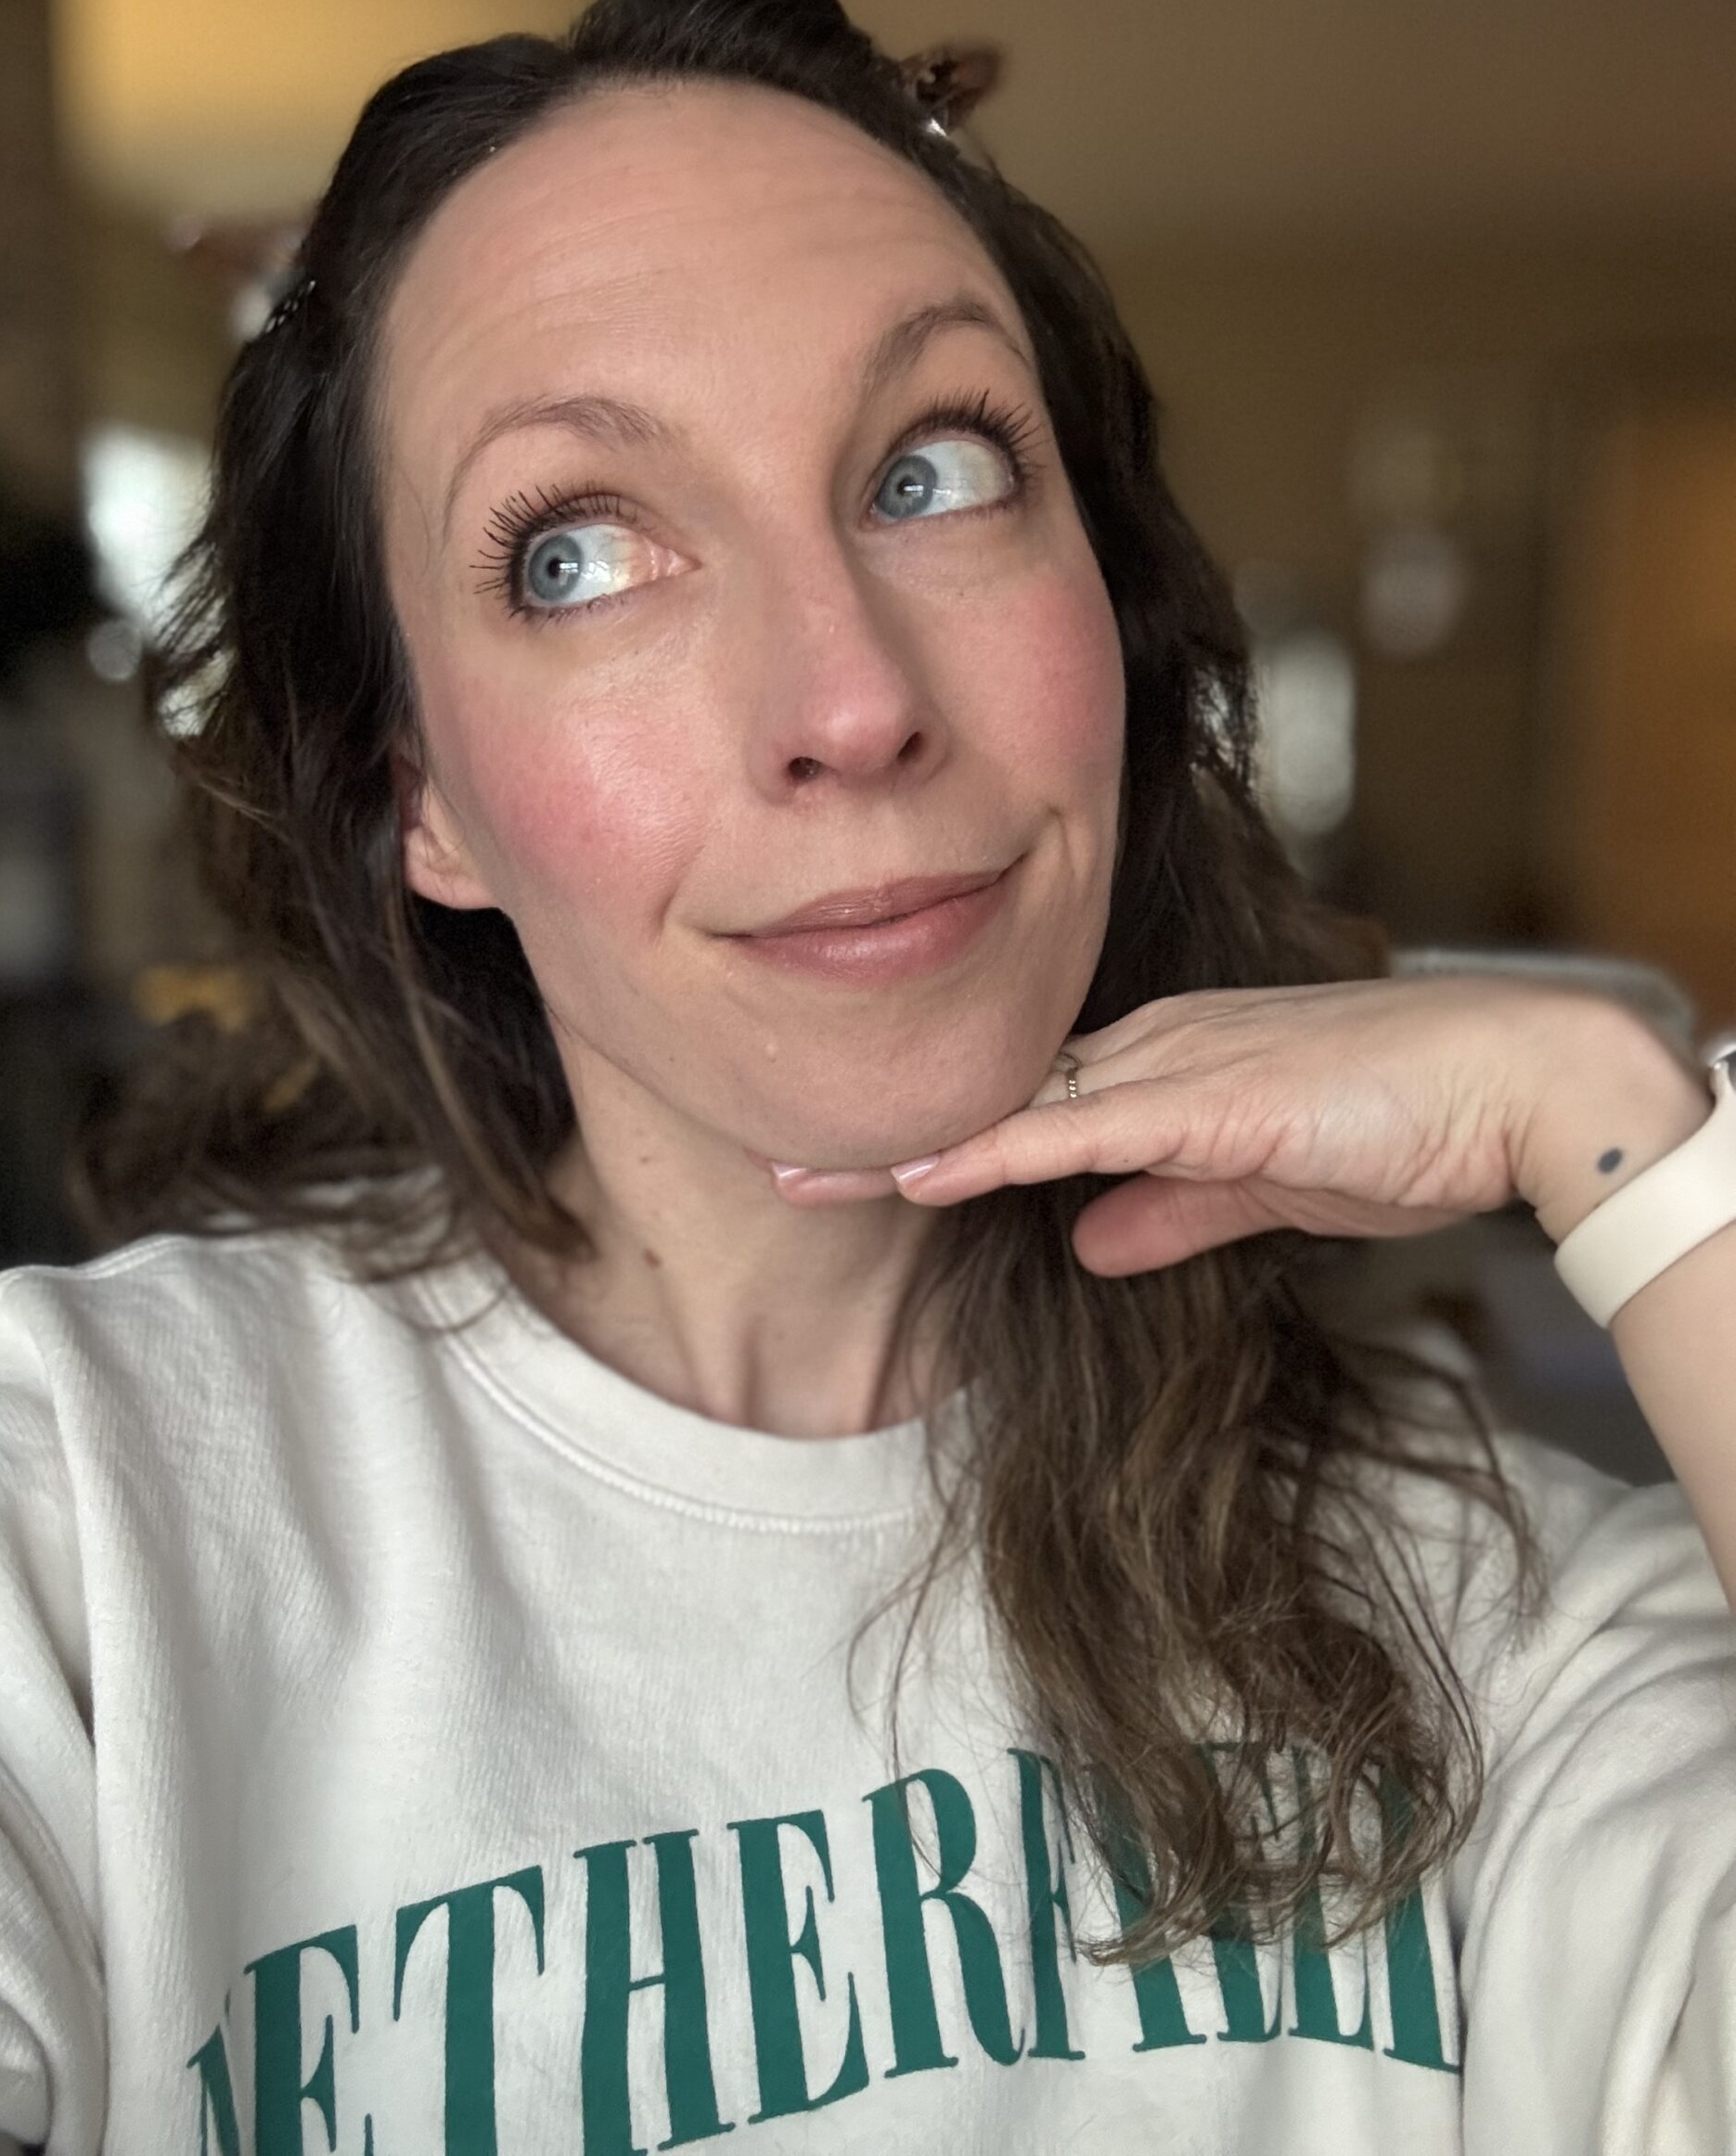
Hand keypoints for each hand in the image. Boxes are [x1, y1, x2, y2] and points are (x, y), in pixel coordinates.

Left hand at [769, 975, 1704, 1277]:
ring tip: (800, 1172)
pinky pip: (1071, 1129)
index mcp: (1165, 1062)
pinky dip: (989, 1152)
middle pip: (989, 1092)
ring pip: (1006, 1105)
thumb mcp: (1261, 1186)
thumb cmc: (1409, 1127)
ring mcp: (1171, 1064)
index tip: (850, 1162)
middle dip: (882, 1129)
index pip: (1026, 1100)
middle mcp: (1151, 1046)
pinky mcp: (1202, 1097)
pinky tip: (917, 1175)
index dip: (935, 1131)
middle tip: (779, 1158)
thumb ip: (1168, 1212)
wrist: (1515, 1085)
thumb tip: (1086, 1247)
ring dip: (901, 1142)